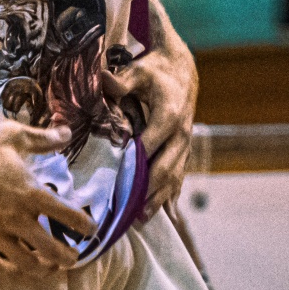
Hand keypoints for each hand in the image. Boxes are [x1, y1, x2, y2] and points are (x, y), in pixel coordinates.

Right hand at [0, 120, 92, 273]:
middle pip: (51, 250)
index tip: (90, 229)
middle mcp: (16, 218)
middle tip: (72, 257)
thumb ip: (44, 139)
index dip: (85, 226)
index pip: (69, 216)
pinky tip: (12, 270)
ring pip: (25, 264)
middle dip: (67, 257)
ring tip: (48, 267)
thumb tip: (67, 132)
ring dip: (42, 269)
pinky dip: (6, 272)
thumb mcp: (15, 136)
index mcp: (31, 193)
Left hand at [102, 44, 196, 214]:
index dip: (135, 165)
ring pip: (174, 177)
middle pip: (165, 168)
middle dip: (148, 192)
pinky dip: (172, 195)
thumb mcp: (138, 71)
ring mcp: (185, 144)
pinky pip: (180, 176)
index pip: (150, 146)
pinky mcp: (184, 150)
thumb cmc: (154, 70)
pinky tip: (168, 215)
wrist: (182, 70)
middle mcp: (181, 133)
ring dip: (159, 199)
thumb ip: (121, 81)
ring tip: (141, 219)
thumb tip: (103, 80)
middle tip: (129, 213)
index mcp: (169, 115)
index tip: (118, 183)